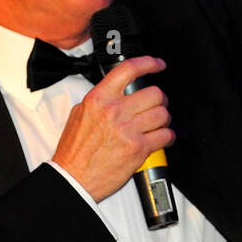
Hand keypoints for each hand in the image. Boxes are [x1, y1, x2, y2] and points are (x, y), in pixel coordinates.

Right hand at [52, 56, 174, 201]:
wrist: (73, 178)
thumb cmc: (74, 151)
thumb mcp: (79, 115)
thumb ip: (100, 100)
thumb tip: (118, 91)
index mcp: (99, 99)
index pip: (129, 70)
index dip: (149, 63)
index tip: (158, 65)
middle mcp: (114, 111)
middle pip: (154, 93)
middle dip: (160, 100)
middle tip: (157, 105)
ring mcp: (127, 129)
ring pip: (162, 114)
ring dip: (164, 119)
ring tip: (158, 124)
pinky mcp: (138, 148)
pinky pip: (165, 135)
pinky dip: (168, 136)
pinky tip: (162, 138)